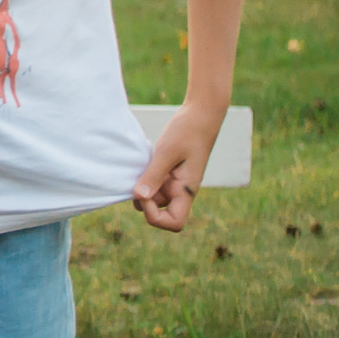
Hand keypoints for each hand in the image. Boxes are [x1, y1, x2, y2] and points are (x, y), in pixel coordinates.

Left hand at [132, 98, 223, 231]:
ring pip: (154, 197)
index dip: (155, 217)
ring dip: (143, 188)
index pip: (174, 223)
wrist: (201, 114)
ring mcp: (176, 182)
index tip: (145, 194)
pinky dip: (145, 177)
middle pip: (160, 212)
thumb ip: (154, 175)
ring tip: (141, 167)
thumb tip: (139, 198)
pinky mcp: (170, 172)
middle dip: (144, 201)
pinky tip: (143, 163)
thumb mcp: (167, 152)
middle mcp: (182, 191)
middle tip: (138, 177)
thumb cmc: (187, 131)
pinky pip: (154, 183)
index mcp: (187, 191)